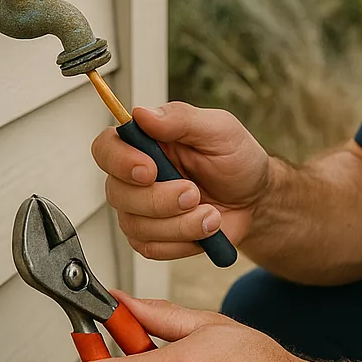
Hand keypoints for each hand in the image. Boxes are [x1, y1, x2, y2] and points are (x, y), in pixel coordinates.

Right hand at [91, 102, 269, 258]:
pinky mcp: (153, 237)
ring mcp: (141, 209)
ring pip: (135, 225)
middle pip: (117, 193)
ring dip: (179, 224)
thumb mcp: (218, 129)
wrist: (255, 198)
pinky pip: (151, 248)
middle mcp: (136, 175)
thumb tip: (140, 113)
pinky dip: (183, 241)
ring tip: (210, 214)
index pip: (106, 147)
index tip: (150, 169)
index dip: (119, 161)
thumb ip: (180, 119)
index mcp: (147, 142)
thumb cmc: (236, 158)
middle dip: (160, 199)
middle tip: (194, 193)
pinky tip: (205, 228)